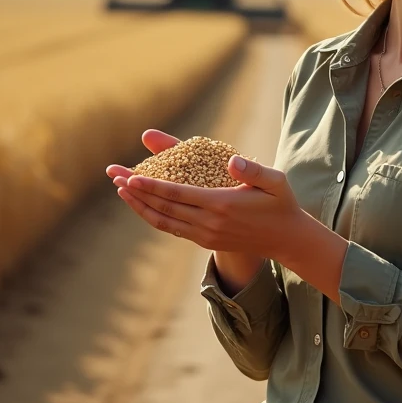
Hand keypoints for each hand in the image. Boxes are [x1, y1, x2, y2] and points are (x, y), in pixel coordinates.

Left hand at [106, 130, 303, 260]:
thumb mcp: (275, 182)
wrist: (286, 239)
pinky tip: (142, 206)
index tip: (131, 177)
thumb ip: (254, 170)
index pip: (178, 195)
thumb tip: (232, 161)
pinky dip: (154, 217)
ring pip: (164, 222)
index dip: (152, 186)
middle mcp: (209, 223)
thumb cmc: (280, 203)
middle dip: (137, 193)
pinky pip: (173, 229)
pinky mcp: (205, 241)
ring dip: (140, 207)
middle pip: (163, 208)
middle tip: (114, 177)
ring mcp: (206, 234)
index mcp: (222, 204)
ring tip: (120, 191)